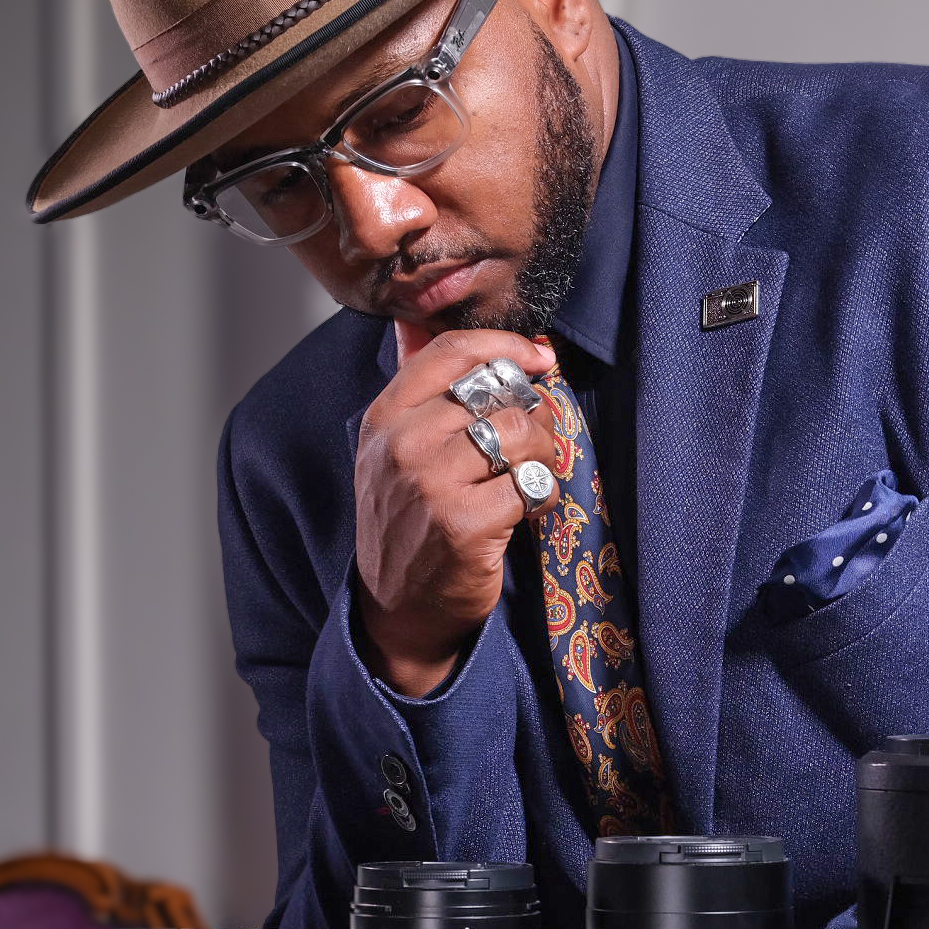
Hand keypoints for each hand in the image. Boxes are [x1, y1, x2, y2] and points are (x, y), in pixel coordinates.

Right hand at [352, 327, 560, 694]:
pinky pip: (529, 486)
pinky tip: (528, 508)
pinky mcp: (464, 525)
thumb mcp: (391, 448)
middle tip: (533, 439)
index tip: (538, 357)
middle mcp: (402, 446)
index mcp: (386, 418)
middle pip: (496, 393)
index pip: (452, 352)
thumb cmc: (406, 522)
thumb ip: (411, 384)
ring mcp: (431, 486)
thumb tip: (415, 320)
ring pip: (518, 434)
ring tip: (530, 474)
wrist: (398, 608)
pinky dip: (542, 495)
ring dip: (540, 454)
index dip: (506, 346)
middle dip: (530, 413)